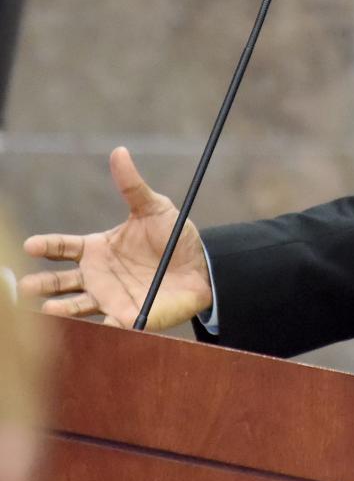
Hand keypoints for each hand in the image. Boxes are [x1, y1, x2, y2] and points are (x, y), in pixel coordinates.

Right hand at [19, 147, 212, 330]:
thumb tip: (119, 151)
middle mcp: (96, 276)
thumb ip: (133, 185)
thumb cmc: (174, 237)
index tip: (31, 245)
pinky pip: (106, 326)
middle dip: (42, 284)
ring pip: (75, 307)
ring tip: (49, 308)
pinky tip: (87, 328)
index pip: (63, 248)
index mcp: (98, 248)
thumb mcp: (154, 208)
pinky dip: (96, 329)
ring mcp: (108, 298)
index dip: (46, 246)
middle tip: (26, 286)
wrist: (201, 267)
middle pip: (59, 282)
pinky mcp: (126, 318)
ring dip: (60, 309)